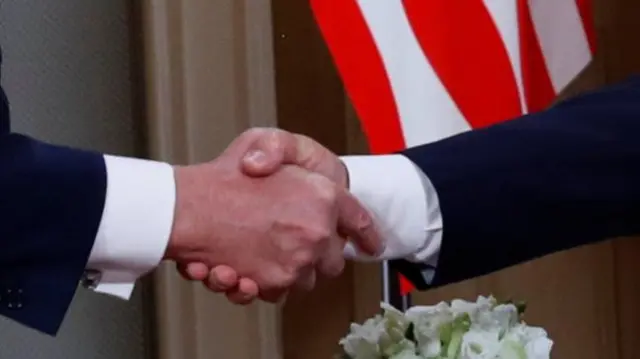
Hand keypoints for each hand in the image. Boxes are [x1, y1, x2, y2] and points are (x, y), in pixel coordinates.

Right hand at [168, 129, 381, 298]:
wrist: (185, 207)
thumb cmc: (223, 174)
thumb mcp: (262, 139)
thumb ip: (285, 150)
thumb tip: (292, 171)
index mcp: (323, 196)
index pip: (359, 220)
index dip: (367, 233)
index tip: (372, 242)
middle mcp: (316, 233)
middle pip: (334, 259)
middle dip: (320, 254)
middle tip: (297, 240)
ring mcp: (296, 261)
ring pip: (307, 278)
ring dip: (292, 269)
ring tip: (263, 252)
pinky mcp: (272, 282)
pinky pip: (280, 291)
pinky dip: (265, 284)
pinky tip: (243, 268)